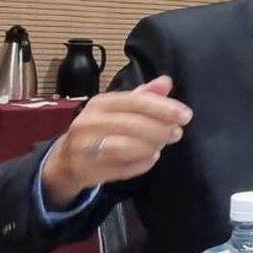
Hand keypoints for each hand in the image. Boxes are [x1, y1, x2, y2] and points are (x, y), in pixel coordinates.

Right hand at [40, 76, 191, 207]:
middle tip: (177, 133)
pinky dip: (140, 165)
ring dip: (150, 147)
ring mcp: (84, 147)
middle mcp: (89, 122)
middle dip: (160, 130)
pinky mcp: (86, 169)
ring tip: (162, 145)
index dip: (163, 108)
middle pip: (132, 125)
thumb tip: (166, 81)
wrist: (67, 159)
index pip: (135, 101)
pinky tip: (151, 159)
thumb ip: (144, 96)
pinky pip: (120, 170)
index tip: (185, 115)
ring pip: (124, 148)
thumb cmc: (101, 129)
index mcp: (100, 103)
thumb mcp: (119, 108)